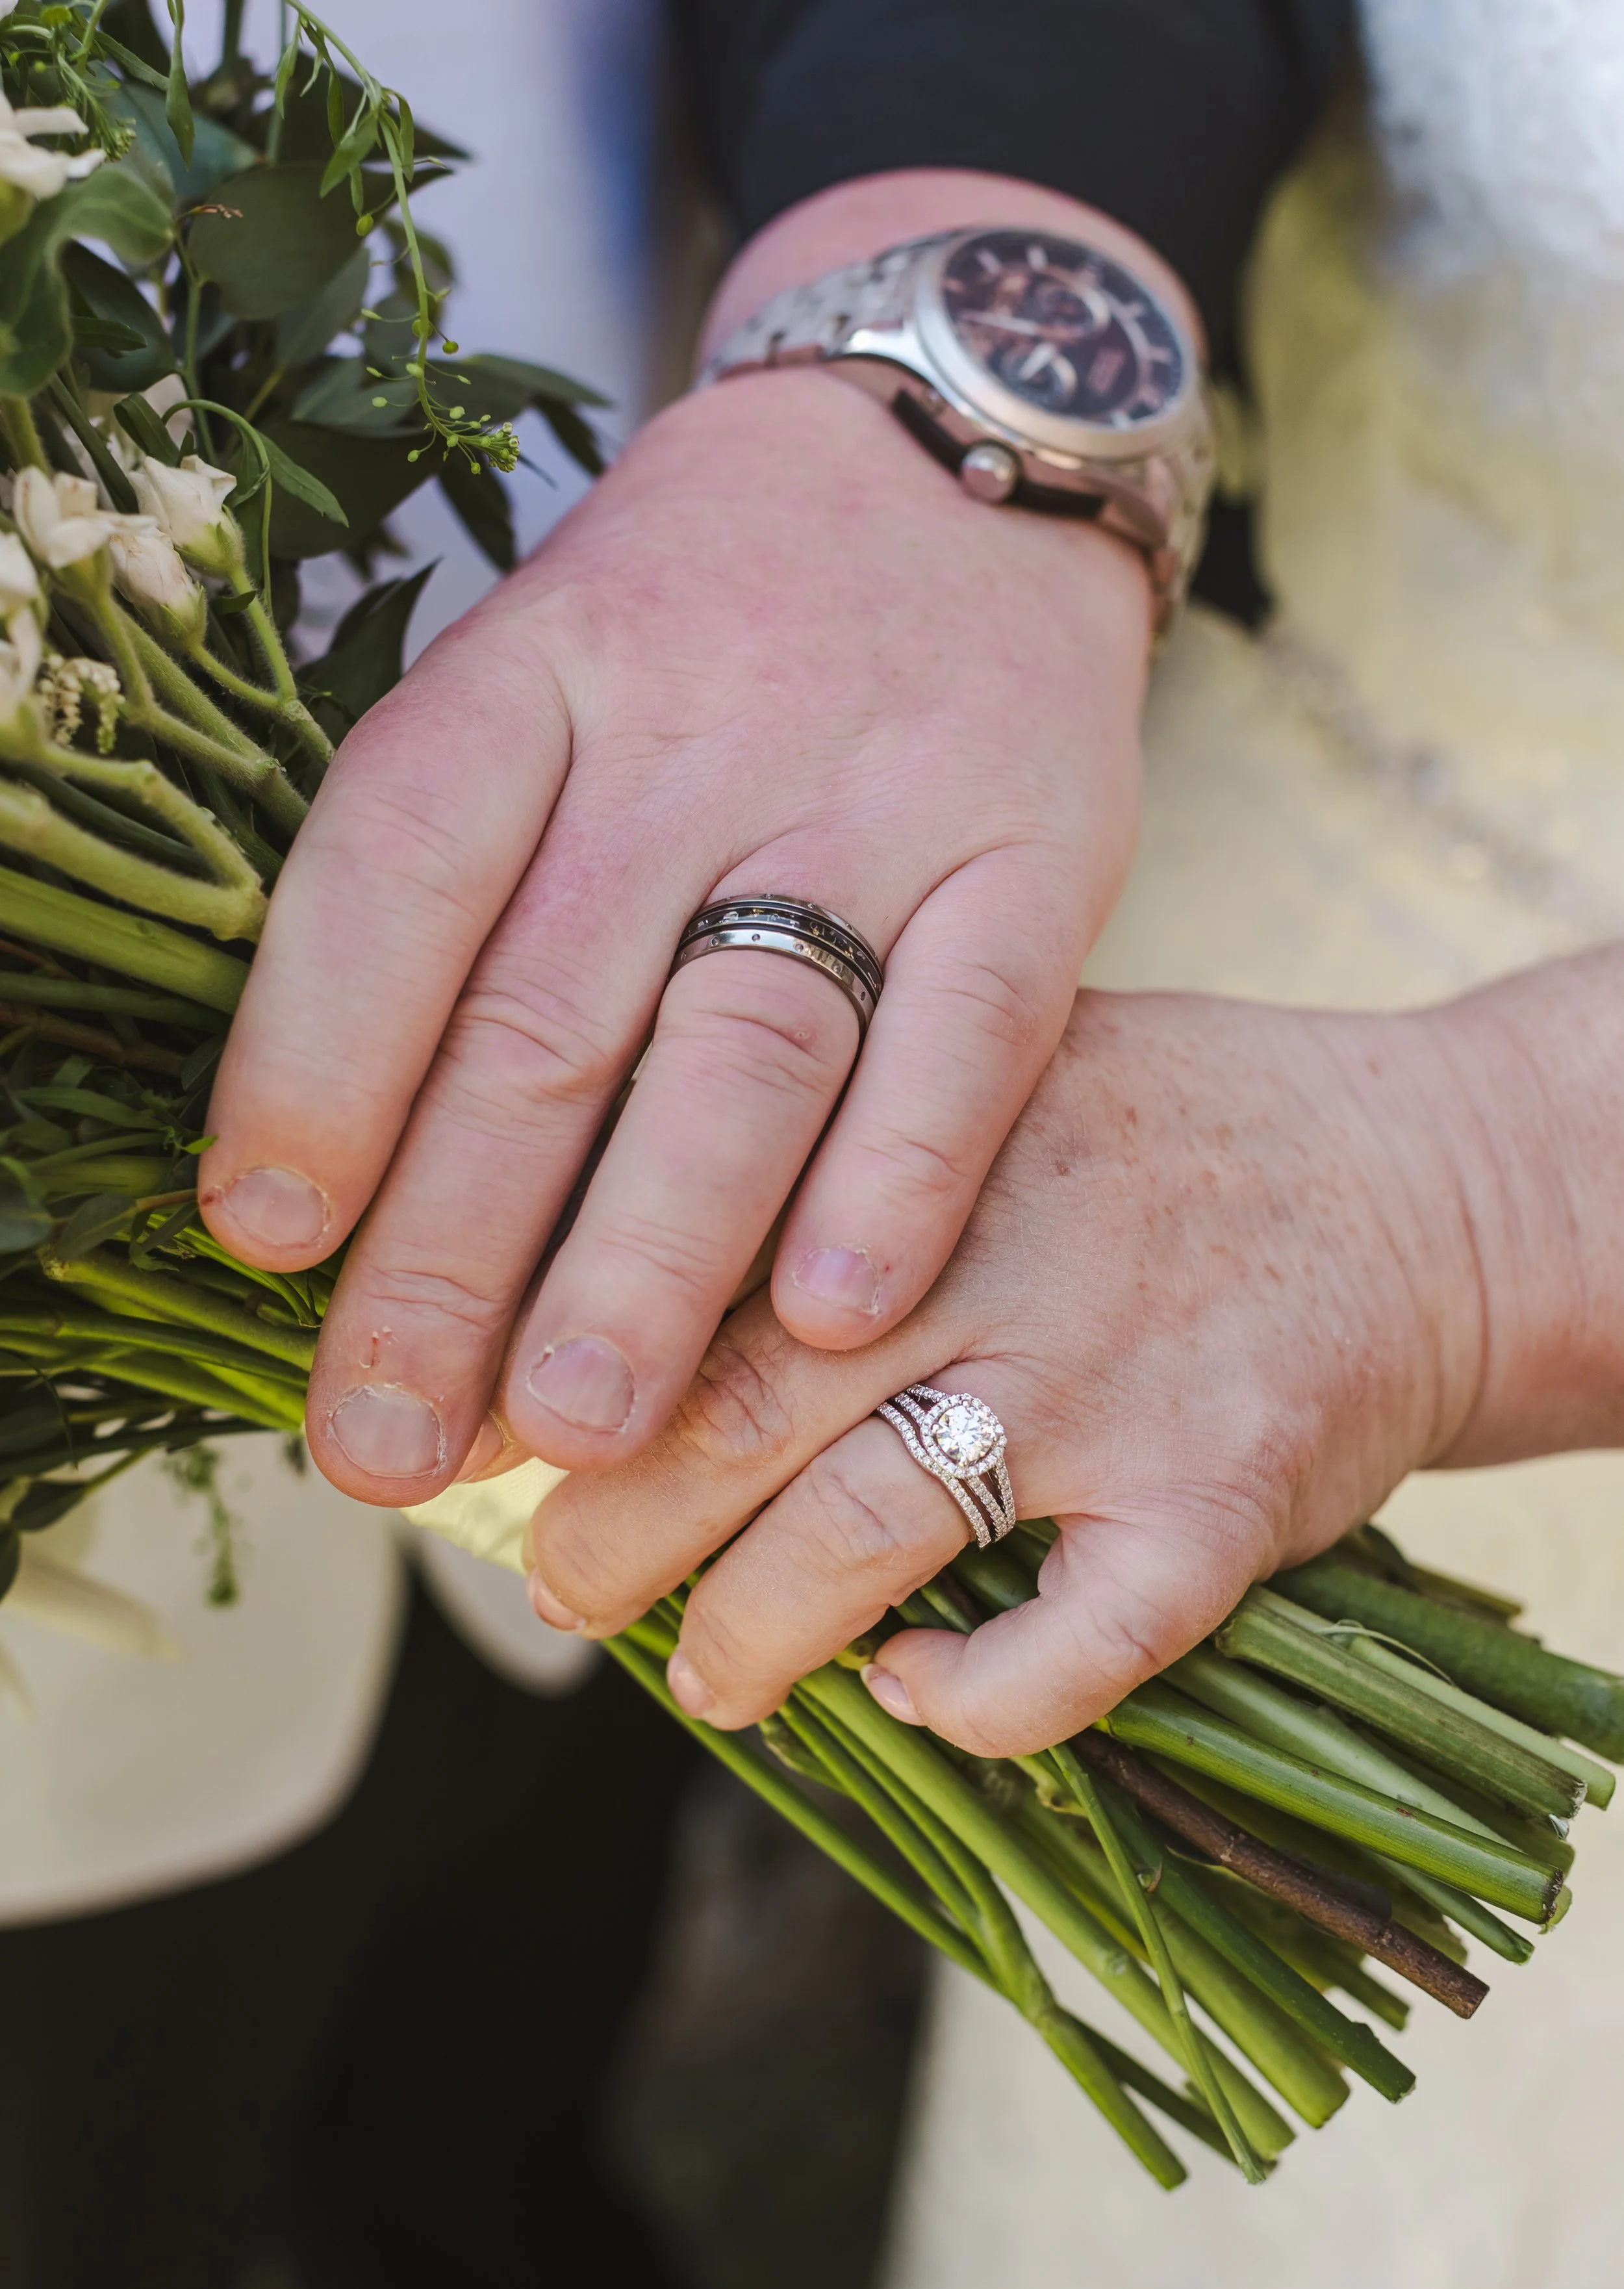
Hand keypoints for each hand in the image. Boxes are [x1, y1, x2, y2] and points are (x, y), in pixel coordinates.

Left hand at [197, 170, 1168, 1504]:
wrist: (947, 460)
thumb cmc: (700, 626)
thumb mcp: (544, 676)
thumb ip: (456, 891)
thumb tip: (338, 1186)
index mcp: (540, 670)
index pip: (399, 860)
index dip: (317, 1055)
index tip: (267, 1234)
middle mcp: (701, 728)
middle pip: (553, 1007)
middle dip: (458, 1248)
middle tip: (390, 1436)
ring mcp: (881, 792)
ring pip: (746, 1045)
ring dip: (651, 1254)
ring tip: (574, 1427)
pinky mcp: (1040, 854)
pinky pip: (969, 1036)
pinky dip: (897, 1179)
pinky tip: (831, 1320)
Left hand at [523, 962, 1623, 1755]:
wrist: (1432, 1186)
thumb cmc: (1181, 1133)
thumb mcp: (1001, 1053)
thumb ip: (836, 1127)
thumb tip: (620, 1245)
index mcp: (925, 1130)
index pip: (694, 1249)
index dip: (566, 1359)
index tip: (485, 1430)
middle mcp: (1002, 1251)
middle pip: (744, 1402)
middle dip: (616, 1517)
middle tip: (548, 1584)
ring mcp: (1113, 1381)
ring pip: (869, 1530)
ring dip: (752, 1630)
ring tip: (699, 1679)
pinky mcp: (1218, 1500)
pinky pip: (1072, 1641)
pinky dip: (974, 1694)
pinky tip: (915, 1694)